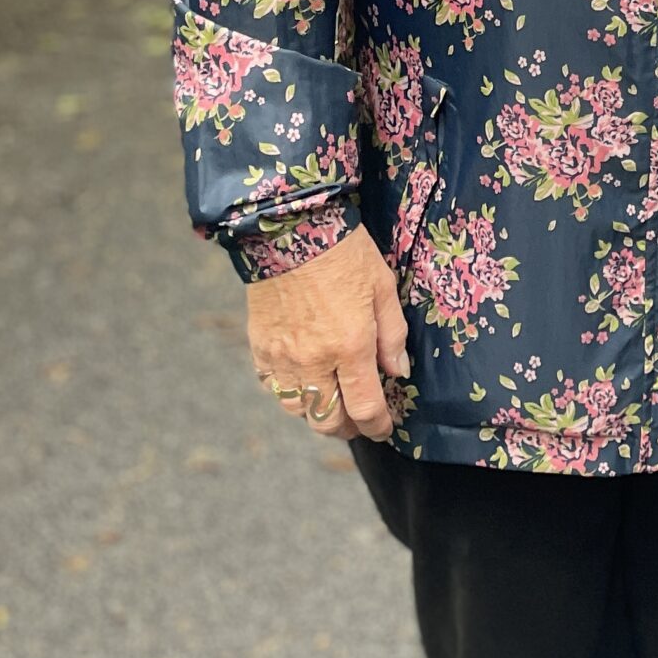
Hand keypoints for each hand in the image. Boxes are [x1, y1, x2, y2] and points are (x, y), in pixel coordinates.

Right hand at [246, 224, 408, 443]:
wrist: (289, 228)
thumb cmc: (344, 253)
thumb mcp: (382, 287)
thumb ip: (392, 334)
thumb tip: (397, 371)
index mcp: (350, 346)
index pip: (365, 408)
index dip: (377, 426)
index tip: (385, 428)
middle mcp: (314, 360)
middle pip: (329, 420)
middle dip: (348, 428)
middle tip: (360, 423)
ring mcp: (283, 357)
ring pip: (299, 410)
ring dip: (318, 414)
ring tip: (333, 406)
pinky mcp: (260, 348)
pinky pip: (274, 388)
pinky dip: (291, 393)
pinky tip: (305, 383)